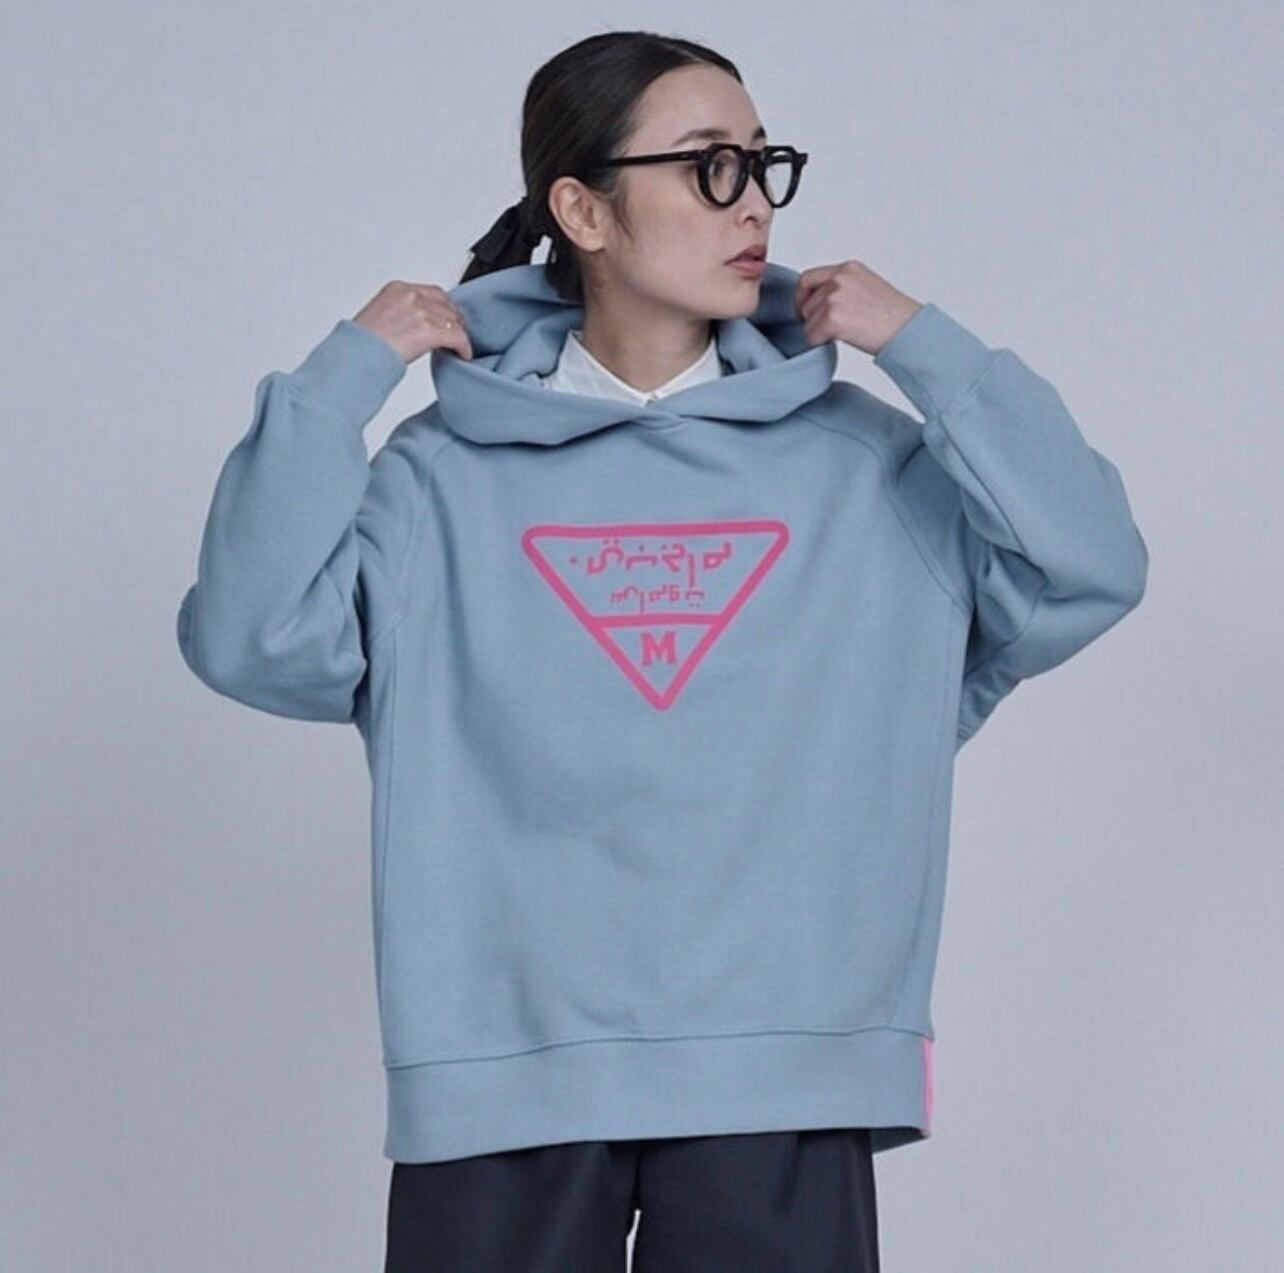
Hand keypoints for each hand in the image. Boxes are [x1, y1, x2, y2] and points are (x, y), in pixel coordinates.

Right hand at [352, 281, 473, 364]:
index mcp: (397, 289)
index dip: (445, 307)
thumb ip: (401, 313)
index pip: (433, 292)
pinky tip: (463, 354)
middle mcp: (410, 296)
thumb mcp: (379, 316)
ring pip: (453, 321)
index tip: (448, 318)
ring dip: (459, 334)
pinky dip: (464, 346)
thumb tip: (416, 325)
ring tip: (459, 346)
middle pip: (446, 305)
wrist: (356, 356)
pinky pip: (457, 337)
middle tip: (458, 333)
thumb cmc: (362, 343)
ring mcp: (420, 311)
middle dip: (454, 319)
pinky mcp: (428, 330)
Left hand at [794, 260, 921, 355]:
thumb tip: (816, 301)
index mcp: (848, 269)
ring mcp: (835, 297)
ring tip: (846, 332)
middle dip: (813, 319)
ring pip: (808, 321)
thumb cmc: (893, 316)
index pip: (808, 278)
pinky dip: (822, 342)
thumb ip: (840, 287)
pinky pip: (812, 336)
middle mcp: (840, 279)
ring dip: (820, 332)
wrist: (909, 330)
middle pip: (805, 303)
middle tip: (831, 329)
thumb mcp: (866, 288)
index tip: (803, 311)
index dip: (802, 297)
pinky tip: (843, 339)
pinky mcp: (833, 318)